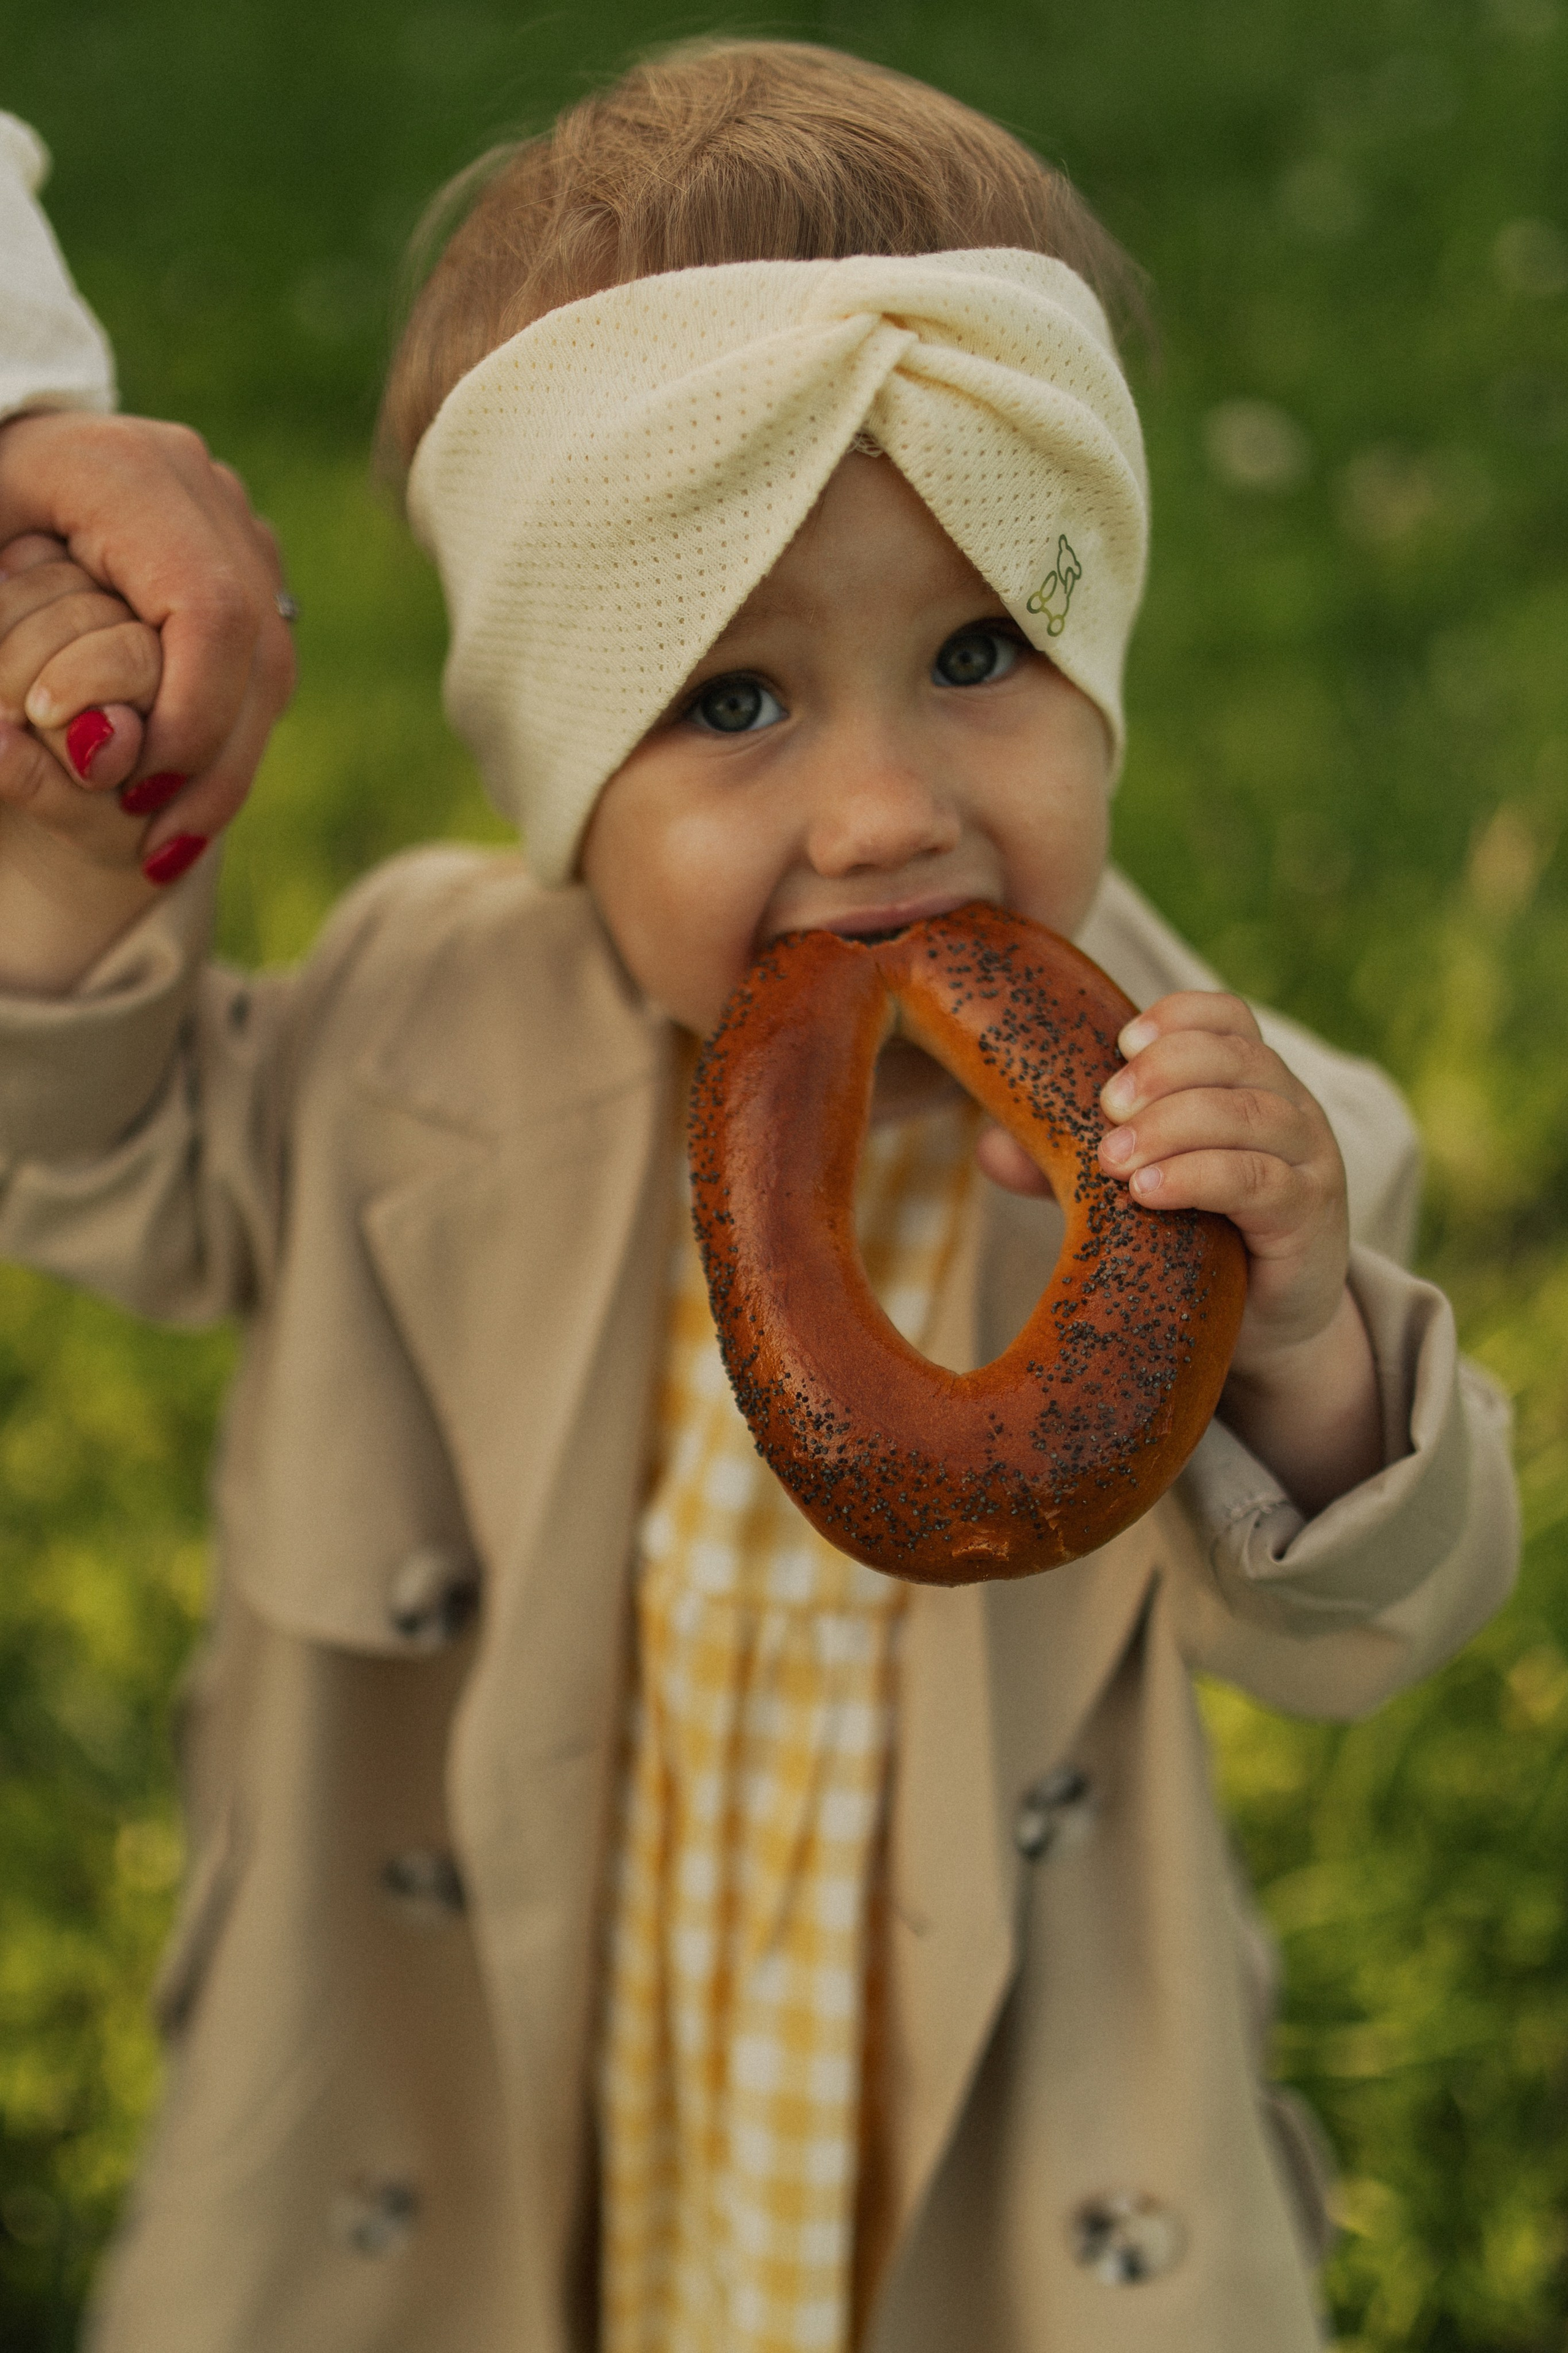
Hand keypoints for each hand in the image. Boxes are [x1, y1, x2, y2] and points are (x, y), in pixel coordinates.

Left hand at [0, 409, 295, 858]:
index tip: (132, 789)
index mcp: (125, 474)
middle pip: (255, 648)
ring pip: (271, 662)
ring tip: (170, 842)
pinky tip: (184, 800)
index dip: (189, 714)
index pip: (209, 611)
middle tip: (157, 844)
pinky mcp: (243, 553)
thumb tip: (90, 755)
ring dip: (226, 765)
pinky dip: (226, 737)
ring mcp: (232, 518)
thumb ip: (8, 643)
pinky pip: (260, 657)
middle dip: (212, 762)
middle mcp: (199, 486)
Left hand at [976, 989, 1382, 1513]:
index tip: (1120, 1040)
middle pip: (1237, 1057)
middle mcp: (1289, 1107)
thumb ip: (1068, 1164)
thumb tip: (991, 1148)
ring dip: (1173, 1126)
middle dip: (1163, 1072)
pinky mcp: (1308, 1217)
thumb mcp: (1128, 1190)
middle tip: (1104, 1108)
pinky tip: (1148, 1192)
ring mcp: (1308, 1160)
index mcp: (1247, 1081)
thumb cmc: (1195, 1238)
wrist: (1266, 1326)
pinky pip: (1261, 1182)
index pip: (1227, 1017)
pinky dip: (1199, 1178)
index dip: (1177, 1018)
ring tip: (1112, 1160)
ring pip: (1250, 1116)